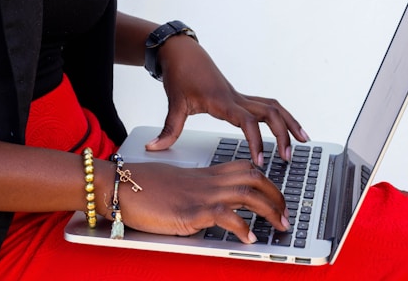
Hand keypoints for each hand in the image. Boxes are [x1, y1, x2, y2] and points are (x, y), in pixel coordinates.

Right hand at [116, 160, 289, 242]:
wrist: (120, 185)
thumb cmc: (143, 186)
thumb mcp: (176, 184)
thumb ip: (196, 190)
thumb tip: (206, 202)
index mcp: (205, 174)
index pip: (245, 168)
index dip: (266, 179)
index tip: (276, 194)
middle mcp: (209, 181)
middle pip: (255, 178)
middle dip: (277, 195)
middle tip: (286, 213)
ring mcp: (202, 195)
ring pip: (249, 194)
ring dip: (270, 211)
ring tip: (280, 226)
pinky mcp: (192, 212)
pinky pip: (227, 216)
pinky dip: (244, 229)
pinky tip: (251, 239)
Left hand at [145, 35, 309, 164]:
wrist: (183, 54)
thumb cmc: (180, 76)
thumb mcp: (174, 104)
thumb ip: (168, 129)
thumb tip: (153, 148)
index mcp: (223, 102)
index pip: (247, 122)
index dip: (256, 141)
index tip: (260, 161)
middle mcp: (237, 98)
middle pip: (270, 113)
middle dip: (282, 135)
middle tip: (287, 157)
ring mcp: (241, 96)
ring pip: (274, 107)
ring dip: (290, 123)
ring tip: (304, 139)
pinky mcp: (241, 97)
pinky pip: (268, 105)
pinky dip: (281, 116)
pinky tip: (289, 127)